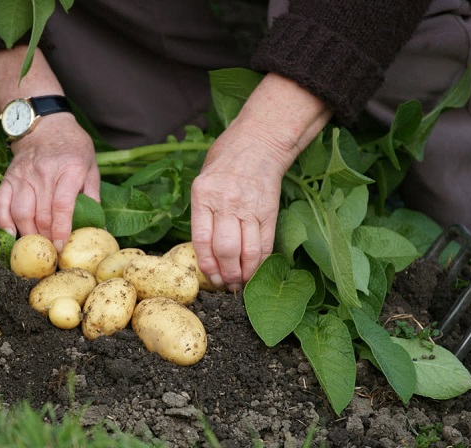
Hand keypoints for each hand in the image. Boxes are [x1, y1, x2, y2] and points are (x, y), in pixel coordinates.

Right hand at [0, 113, 99, 250]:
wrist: (46, 125)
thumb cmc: (73, 148)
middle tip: (50, 253)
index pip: (62, 206)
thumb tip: (95, 225)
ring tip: (35, 247)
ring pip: (21, 212)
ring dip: (27, 234)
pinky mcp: (8, 177)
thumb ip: (92, 194)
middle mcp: (44, 172)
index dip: (61, 230)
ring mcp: (23, 175)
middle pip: (41, 214)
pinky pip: (1, 203)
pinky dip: (3, 221)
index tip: (60, 247)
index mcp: (69, 169)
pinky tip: (11, 234)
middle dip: (45, 238)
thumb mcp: (91, 166)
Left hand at [190, 121, 289, 291]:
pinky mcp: (269, 211)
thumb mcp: (204, 179)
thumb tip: (205, 248)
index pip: (201, 240)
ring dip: (245, 273)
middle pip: (225, 250)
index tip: (211, 277)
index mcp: (203, 194)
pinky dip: (261, 262)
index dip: (206, 265)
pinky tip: (256, 271)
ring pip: (247, 251)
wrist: (259, 140)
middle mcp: (225, 202)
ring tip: (241, 282)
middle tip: (227, 284)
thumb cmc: (226, 158)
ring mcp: (249, 207)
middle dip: (226, 274)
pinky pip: (265, 244)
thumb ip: (203, 211)